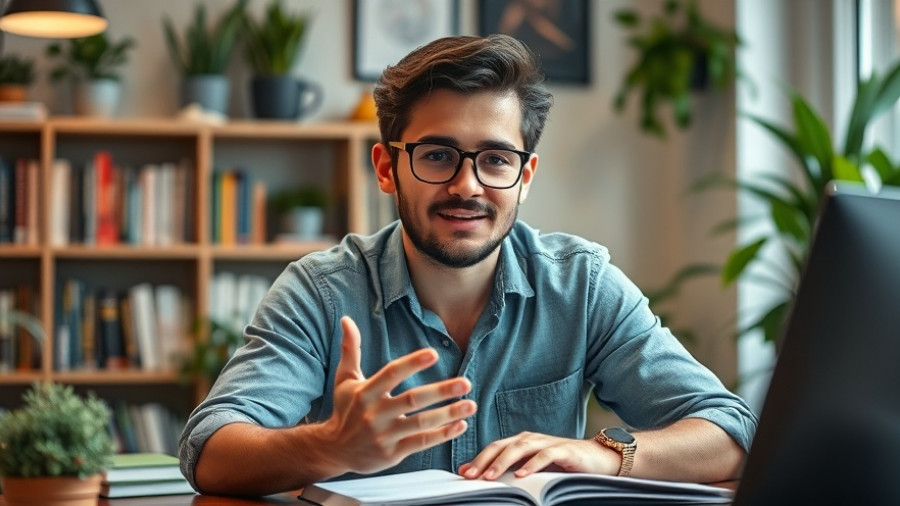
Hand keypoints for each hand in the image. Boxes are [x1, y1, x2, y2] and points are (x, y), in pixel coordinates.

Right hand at [323, 316, 476, 474]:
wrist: (334, 450)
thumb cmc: (345, 410)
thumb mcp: (344, 380)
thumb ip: (350, 349)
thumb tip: (347, 319)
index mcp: (365, 393)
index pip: (391, 374)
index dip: (412, 363)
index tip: (433, 354)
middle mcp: (375, 414)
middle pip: (412, 400)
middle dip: (441, 391)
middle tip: (466, 382)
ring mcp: (384, 436)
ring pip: (421, 424)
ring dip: (449, 414)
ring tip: (471, 405)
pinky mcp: (392, 454)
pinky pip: (421, 443)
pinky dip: (442, 435)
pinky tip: (460, 425)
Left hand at [458, 431, 619, 479]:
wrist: (598, 459)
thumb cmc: (562, 465)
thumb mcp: (531, 468)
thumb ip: (508, 469)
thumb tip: (476, 473)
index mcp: (521, 442)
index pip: (494, 448)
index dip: (477, 460)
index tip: (462, 475)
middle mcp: (531, 439)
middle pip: (502, 446)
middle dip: (484, 461)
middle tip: (470, 476)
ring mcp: (547, 442)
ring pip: (520, 448)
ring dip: (503, 462)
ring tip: (490, 476)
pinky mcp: (564, 450)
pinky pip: (545, 455)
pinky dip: (532, 465)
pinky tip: (522, 475)